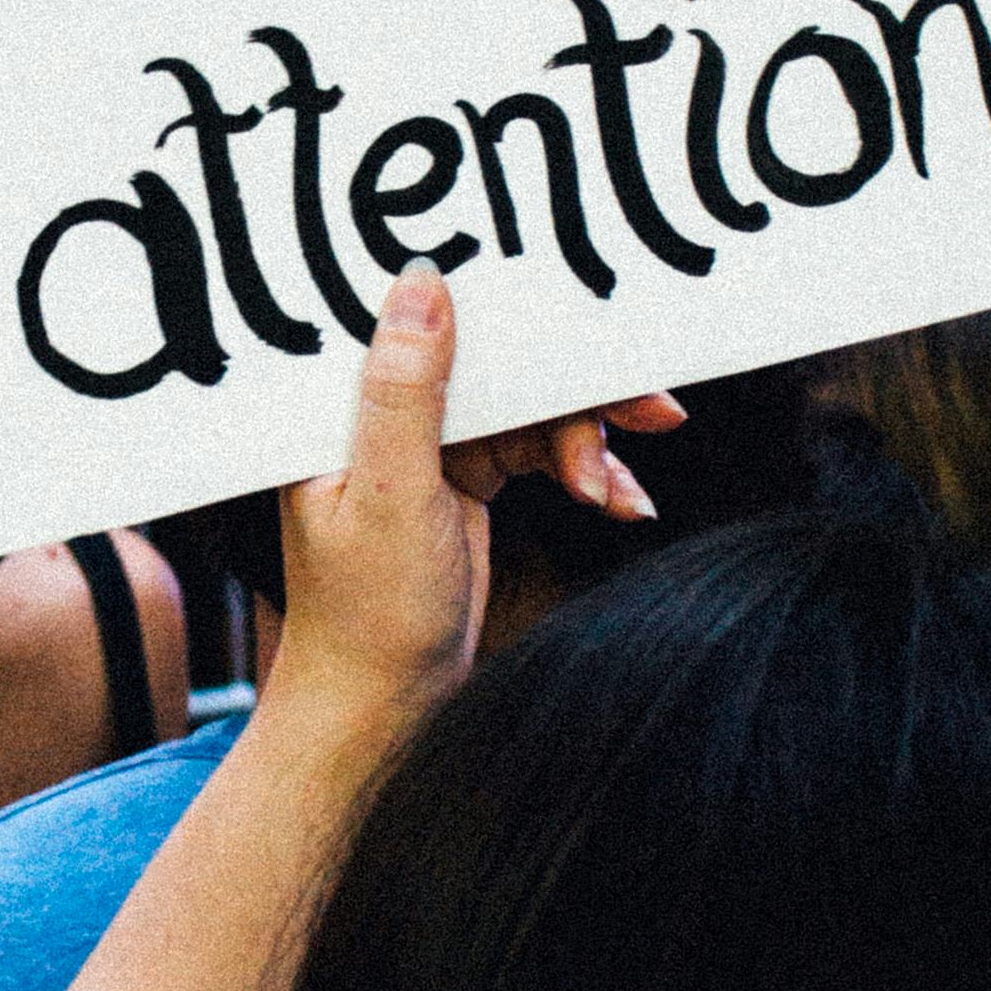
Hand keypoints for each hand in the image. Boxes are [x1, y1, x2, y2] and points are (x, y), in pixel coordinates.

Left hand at [265, 268, 679, 736]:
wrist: (384, 709)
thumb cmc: (365, 619)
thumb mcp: (392, 495)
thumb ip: (406, 390)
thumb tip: (422, 281)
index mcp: (342, 403)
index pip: (429, 323)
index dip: (507, 310)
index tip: (582, 317)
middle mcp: (383, 412)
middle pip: (495, 361)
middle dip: (574, 386)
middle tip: (649, 403)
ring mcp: (429, 444)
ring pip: (528, 406)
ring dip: (588, 440)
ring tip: (618, 492)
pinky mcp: (466, 477)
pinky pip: (539, 450)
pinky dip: (585, 472)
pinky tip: (620, 503)